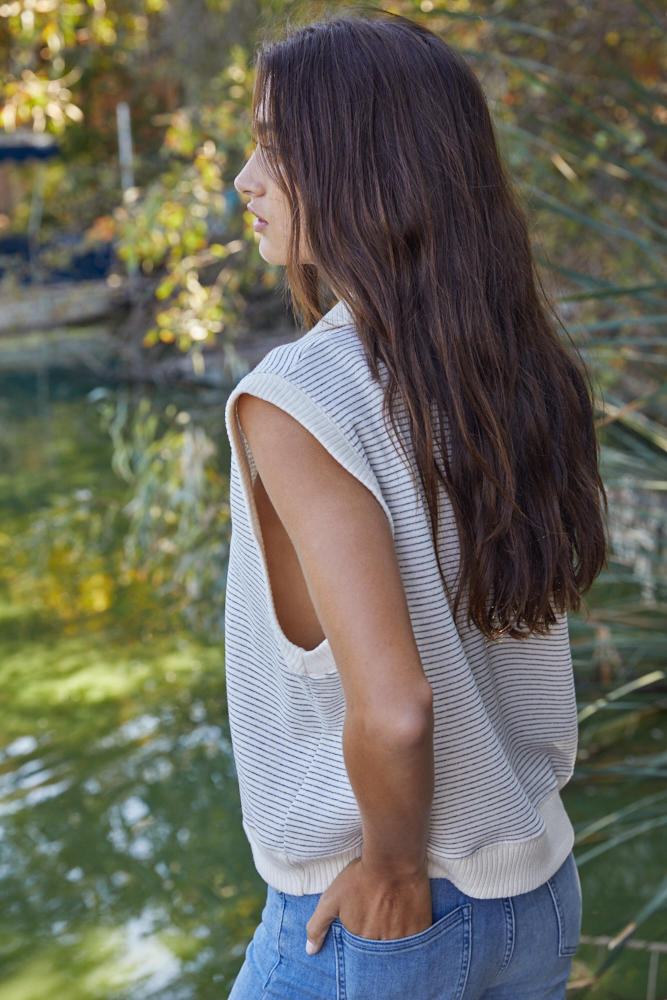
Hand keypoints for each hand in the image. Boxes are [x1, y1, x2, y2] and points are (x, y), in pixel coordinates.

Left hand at [305, 858, 431, 953]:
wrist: (393, 859)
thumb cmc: (360, 877)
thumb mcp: (332, 898)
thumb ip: (318, 925)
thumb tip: (310, 951)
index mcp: (360, 939)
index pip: (360, 956)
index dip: (362, 942)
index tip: (366, 928)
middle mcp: (382, 944)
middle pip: (379, 955)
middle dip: (377, 944)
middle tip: (380, 924)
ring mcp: (403, 938)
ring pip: (397, 952)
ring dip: (394, 944)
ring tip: (392, 925)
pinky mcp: (421, 930)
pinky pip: (416, 946)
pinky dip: (411, 941)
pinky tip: (407, 925)